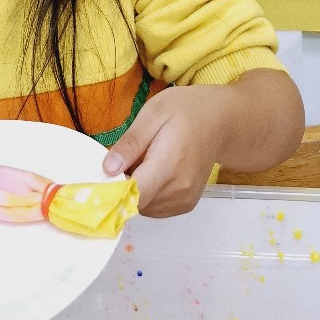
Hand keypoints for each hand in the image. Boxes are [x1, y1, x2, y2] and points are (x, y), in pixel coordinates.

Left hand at [102, 86, 231, 216]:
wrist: (220, 121)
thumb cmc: (187, 111)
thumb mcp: (154, 112)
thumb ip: (131, 142)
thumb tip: (108, 169)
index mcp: (170, 164)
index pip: (133, 195)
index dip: (110, 190)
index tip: (99, 175)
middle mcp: (179, 190)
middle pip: (134, 202)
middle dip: (122, 184)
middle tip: (128, 157)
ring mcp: (184, 200)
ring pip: (142, 208)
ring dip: (135, 190)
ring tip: (144, 161)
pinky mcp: (185, 205)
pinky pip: (154, 208)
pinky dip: (147, 194)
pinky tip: (154, 171)